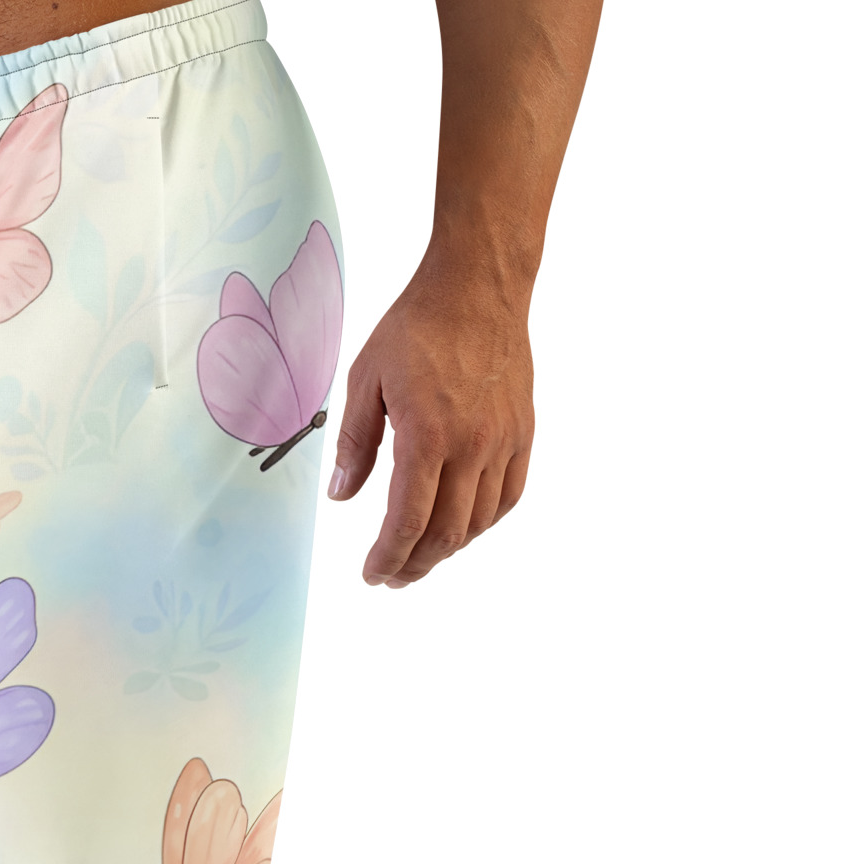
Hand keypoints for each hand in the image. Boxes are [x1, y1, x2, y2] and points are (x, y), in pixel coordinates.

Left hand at [329, 258, 534, 585]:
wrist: (478, 287)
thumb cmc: (418, 326)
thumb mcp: (365, 380)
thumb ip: (354, 444)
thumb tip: (341, 497)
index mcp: (427, 436)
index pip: (406, 522)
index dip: (387, 558)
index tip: (372, 574)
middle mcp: (471, 446)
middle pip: (445, 534)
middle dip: (415, 565)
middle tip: (393, 576)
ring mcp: (502, 442)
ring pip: (478, 523)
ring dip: (447, 550)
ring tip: (421, 557)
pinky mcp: (522, 434)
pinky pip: (508, 497)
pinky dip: (483, 524)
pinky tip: (461, 527)